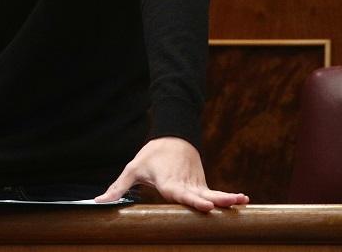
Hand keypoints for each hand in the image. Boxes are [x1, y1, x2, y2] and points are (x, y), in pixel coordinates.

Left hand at [95, 136, 248, 211]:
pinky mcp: (201, 185)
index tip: (204, 205)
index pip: (182, 194)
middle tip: (226, 205)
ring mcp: (196, 184)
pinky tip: (242, 201)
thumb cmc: (151, 155)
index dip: (192, 200)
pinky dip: (227, 197)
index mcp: (169, 183)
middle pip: (201, 195)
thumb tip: (98, 202)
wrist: (173, 136)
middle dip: (214, 201)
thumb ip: (117, 188)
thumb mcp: (132, 169)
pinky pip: (215, 193)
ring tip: (242, 201)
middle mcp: (185, 185)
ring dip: (226, 198)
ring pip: (212, 193)